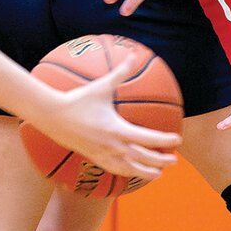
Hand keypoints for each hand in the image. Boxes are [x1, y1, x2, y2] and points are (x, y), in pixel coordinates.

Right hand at [39, 57, 180, 181]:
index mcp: (116, 129)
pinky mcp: (94, 158)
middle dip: (160, 161)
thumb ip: (120, 73)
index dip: (164, 140)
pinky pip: (115, 170)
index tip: (177, 140)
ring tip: (159, 174)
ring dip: (146, 172)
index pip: (147, 138)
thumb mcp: (101, 86)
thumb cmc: (78, 99)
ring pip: (129, 169)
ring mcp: (103, 154)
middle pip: (142, 157)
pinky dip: (128, 173)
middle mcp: (112, 145)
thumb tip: (134, 56)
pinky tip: (133, 172)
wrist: (53, 116)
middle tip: (174, 161)